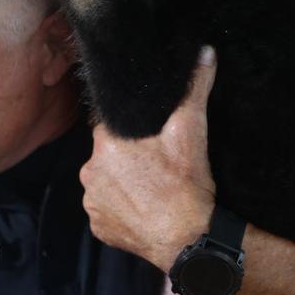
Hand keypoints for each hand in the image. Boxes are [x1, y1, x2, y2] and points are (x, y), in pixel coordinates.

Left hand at [80, 47, 216, 271]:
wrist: (188, 241)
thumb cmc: (186, 186)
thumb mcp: (192, 131)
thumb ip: (194, 89)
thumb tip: (205, 53)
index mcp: (105, 143)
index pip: (111, 127)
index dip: (131, 132)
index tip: (149, 140)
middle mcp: (89, 172)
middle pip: (107, 156)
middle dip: (127, 159)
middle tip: (155, 166)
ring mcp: (91, 203)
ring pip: (106, 184)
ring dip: (123, 185)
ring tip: (151, 190)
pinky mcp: (98, 228)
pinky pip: (106, 212)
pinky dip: (122, 210)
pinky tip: (144, 210)